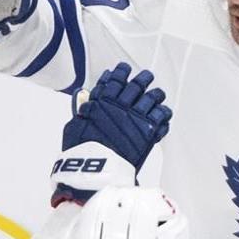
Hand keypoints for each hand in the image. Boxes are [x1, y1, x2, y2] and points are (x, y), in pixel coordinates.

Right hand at [51, 63, 172, 204]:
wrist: (96, 169)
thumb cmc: (82, 150)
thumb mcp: (75, 125)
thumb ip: (82, 109)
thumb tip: (84, 97)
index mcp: (103, 101)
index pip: (115, 79)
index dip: (121, 72)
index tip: (124, 69)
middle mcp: (122, 105)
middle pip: (138, 84)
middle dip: (143, 79)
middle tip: (147, 77)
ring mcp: (137, 117)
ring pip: (153, 98)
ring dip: (156, 95)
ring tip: (158, 95)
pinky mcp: (149, 132)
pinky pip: (162, 117)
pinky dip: (164, 115)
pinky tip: (163, 114)